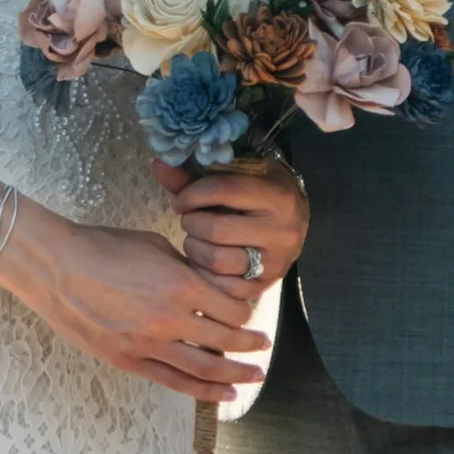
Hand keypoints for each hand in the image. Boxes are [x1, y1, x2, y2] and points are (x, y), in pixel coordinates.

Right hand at [0, 207, 271, 402]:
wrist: (56, 266)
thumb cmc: (103, 247)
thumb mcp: (155, 245)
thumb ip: (187, 269)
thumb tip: (208, 287)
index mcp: (181, 283)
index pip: (232, 308)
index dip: (247, 312)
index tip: (250, 314)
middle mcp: (171, 318)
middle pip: (226, 340)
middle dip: (251, 345)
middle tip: (264, 347)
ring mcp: (149, 344)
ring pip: (205, 369)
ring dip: (235, 374)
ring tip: (253, 377)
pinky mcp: (129, 360)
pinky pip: (174, 381)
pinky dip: (203, 390)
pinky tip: (223, 392)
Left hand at [152, 157, 308, 347]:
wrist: (294, 218)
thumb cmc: (257, 191)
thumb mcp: (234, 175)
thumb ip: (194, 175)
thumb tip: (158, 165)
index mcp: (276, 196)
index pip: (222, 190)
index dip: (192, 194)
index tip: (182, 200)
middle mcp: (281, 230)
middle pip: (216, 230)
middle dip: (192, 224)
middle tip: (189, 220)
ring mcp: (276, 262)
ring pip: (218, 261)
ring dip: (195, 250)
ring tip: (196, 239)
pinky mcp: (266, 285)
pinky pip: (225, 288)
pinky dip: (206, 276)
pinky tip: (203, 261)